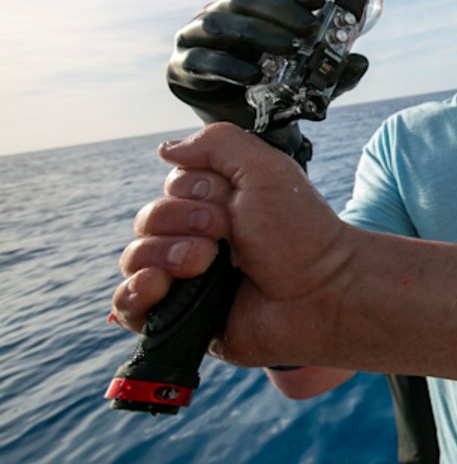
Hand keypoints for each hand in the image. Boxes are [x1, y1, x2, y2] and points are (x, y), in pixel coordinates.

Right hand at [112, 123, 350, 365]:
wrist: (322, 292)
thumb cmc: (301, 233)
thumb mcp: (265, 168)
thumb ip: (217, 143)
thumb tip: (166, 150)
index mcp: (217, 206)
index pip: (170, 189)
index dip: (192, 193)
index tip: (229, 203)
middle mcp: (197, 240)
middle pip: (148, 222)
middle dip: (180, 223)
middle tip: (223, 236)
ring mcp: (186, 281)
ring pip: (134, 259)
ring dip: (162, 255)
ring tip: (203, 264)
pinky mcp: (180, 320)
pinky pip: (128, 307)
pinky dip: (133, 294)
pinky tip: (156, 287)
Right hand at [167, 0, 368, 137]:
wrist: (245, 132)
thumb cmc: (275, 94)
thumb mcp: (311, 81)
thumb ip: (334, 70)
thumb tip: (361, 60)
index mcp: (245, 9)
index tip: (319, 1)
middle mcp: (216, 16)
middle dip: (277, 11)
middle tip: (308, 29)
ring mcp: (194, 40)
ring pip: (219, 24)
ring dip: (255, 33)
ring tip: (287, 49)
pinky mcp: (180, 70)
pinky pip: (201, 61)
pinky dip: (227, 66)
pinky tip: (252, 75)